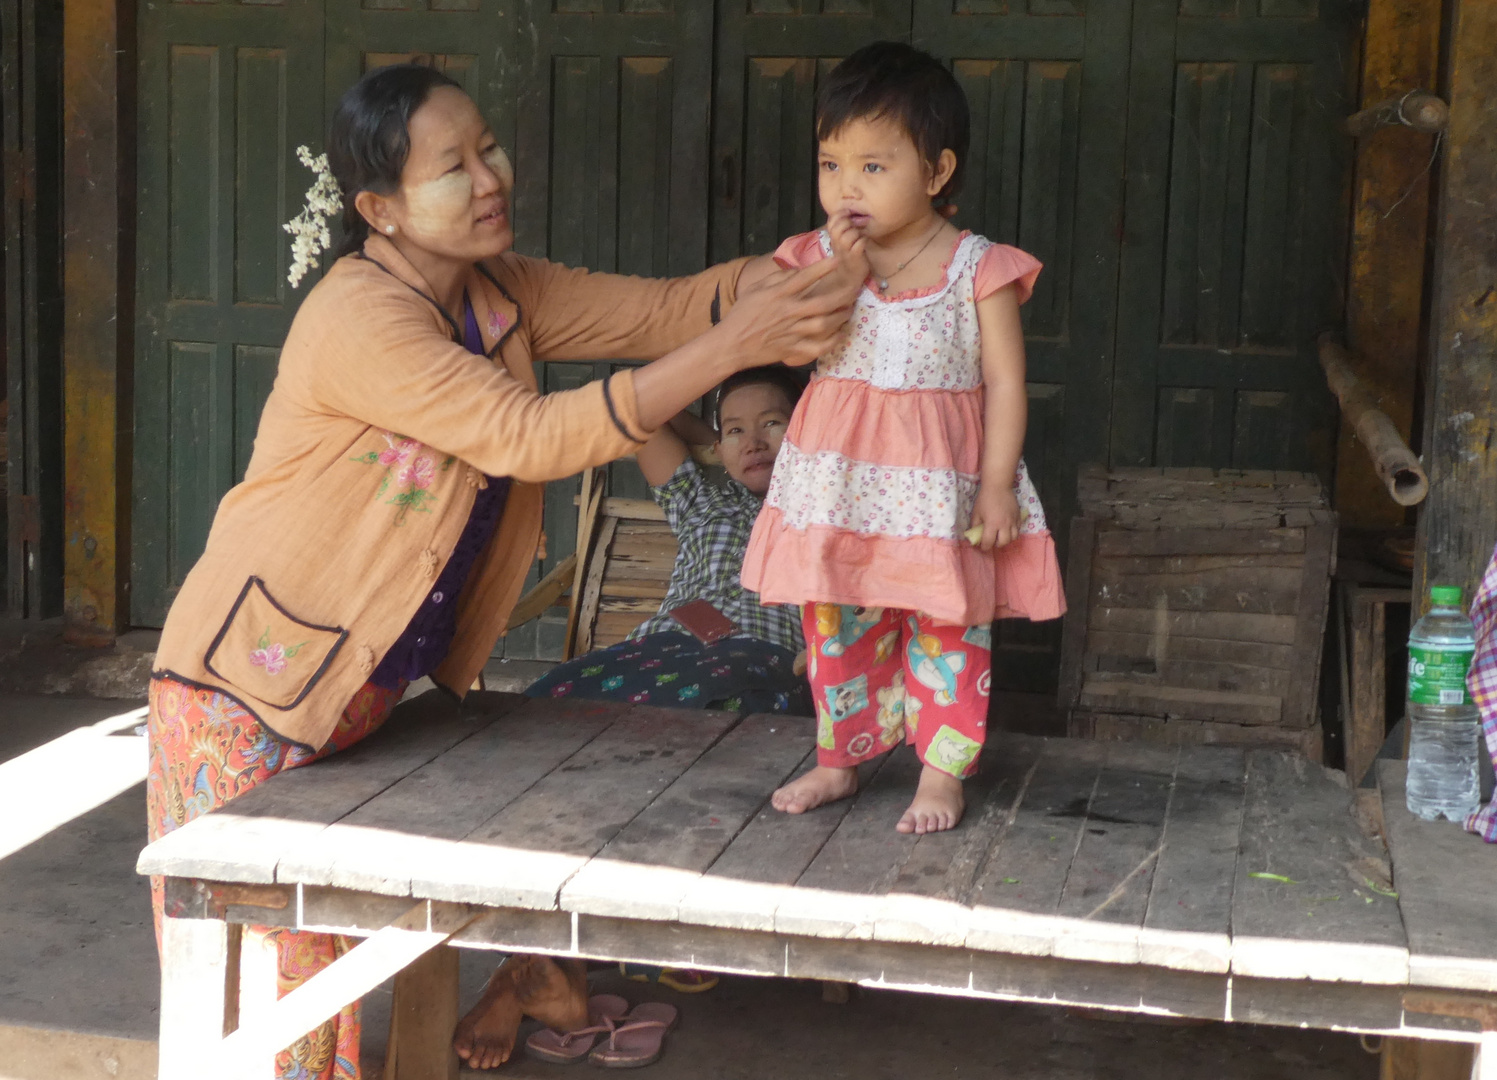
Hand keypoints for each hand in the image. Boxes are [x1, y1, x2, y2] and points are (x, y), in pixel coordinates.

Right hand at [715, 255, 857, 369]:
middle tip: (854, 290)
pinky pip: (817, 347)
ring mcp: (791, 332)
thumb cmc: (742, 314)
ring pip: (823, 324)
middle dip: (842, 296)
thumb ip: (778, 278)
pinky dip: (831, 342)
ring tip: (848, 311)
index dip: (822, 268)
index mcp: (778, 295)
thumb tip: (799, 270)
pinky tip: (840, 335)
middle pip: (822, 303)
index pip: (803, 277)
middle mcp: (787, 312)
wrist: (731, 344)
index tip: (837, 260)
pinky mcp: (792, 349)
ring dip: (840, 317)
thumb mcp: (756, 289)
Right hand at [823, 209, 869, 289]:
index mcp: (833, 237)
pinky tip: (865, 241)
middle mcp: (837, 243)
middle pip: (840, 225)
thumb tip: (852, 212)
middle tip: (856, 226)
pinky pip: (860, 243)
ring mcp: (845, 250)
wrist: (849, 276)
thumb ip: (843, 228)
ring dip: (857, 232)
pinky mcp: (855, 256)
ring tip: (860, 235)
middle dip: (850, 222)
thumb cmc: (848, 256)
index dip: (841, 213)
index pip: (831, 219)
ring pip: (850, 234)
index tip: (849, 214)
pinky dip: (864, 240)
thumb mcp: (841, 241)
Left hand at [968, 481, 1020, 550]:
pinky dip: (1013, 532)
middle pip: (1003, 543)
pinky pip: (1019, 529)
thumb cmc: (985, 499)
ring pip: (1014, 538)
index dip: (984, 547)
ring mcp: (1013, 521)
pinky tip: (1008, 529)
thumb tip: (974, 535)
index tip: (982, 547)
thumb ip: (975, 526)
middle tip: (993, 541)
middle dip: (997, 545)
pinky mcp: (1019, 516)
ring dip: (1007, 540)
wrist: (998, 486)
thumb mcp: (976, 512)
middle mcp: (1004, 524)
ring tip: (1001, 536)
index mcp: (992, 524)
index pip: (989, 542)